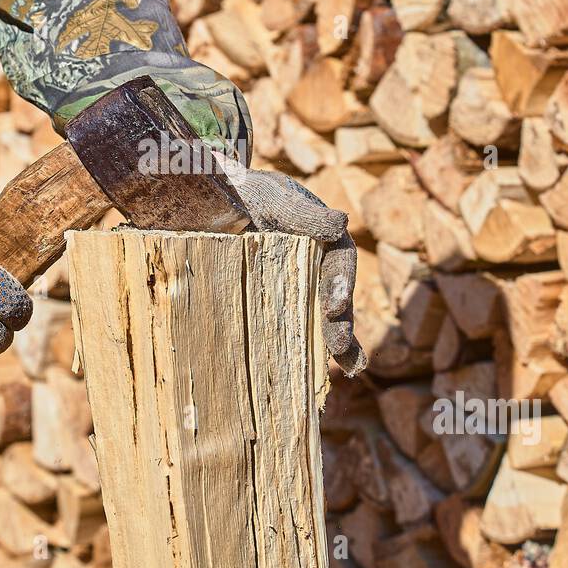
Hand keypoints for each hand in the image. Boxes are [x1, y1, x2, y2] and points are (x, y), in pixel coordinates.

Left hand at [215, 155, 366, 375]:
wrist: (220, 201)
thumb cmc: (249, 195)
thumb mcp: (273, 198)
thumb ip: (303, 212)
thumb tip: (341, 224)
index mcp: (324, 236)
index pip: (339, 261)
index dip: (341, 284)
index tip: (334, 306)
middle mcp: (319, 263)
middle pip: (336, 295)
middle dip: (340, 322)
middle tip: (338, 344)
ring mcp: (303, 284)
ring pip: (325, 315)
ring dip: (337, 340)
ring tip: (348, 366)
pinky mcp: (284, 301)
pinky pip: (302, 325)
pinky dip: (316, 348)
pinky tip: (336, 372)